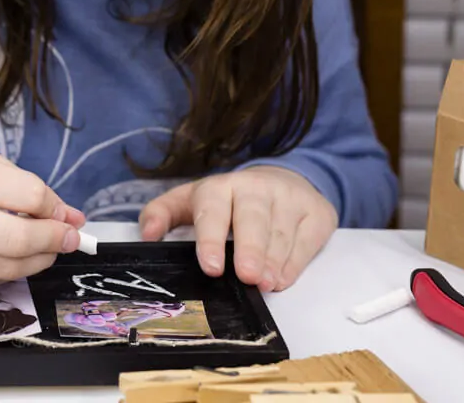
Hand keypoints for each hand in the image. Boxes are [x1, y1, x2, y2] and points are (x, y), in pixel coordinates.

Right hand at [0, 144, 86, 291]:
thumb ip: (21, 184)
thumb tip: (71, 217)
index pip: (24, 195)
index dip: (54, 206)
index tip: (63, 211)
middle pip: (16, 240)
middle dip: (55, 240)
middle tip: (70, 237)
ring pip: (7, 270)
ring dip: (39, 260)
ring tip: (47, 247)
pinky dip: (10, 271)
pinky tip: (13, 257)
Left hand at [137, 166, 337, 291]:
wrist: (283, 180)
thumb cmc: (228, 201)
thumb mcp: (190, 201)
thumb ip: (162, 213)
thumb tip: (146, 236)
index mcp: (220, 186)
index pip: (213, 209)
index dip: (211, 238)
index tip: (210, 267)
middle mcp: (256, 188)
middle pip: (252, 218)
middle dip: (249, 248)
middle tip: (247, 276)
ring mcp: (289, 198)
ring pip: (281, 232)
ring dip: (273, 262)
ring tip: (265, 284)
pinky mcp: (316, 212)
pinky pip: (307, 240)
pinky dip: (295, 262)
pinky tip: (282, 277)